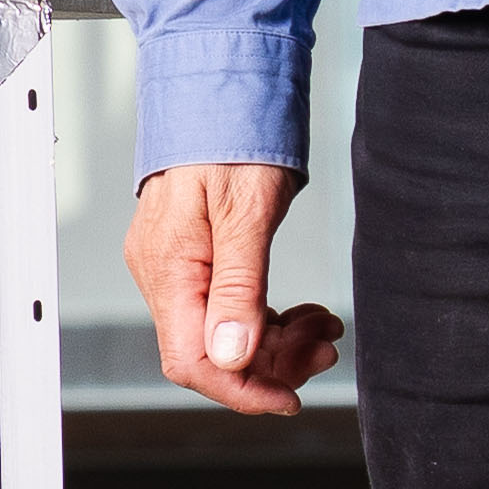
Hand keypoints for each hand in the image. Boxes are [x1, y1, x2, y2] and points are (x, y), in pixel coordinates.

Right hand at [123, 161, 346, 416]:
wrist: (224, 90)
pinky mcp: (196, 259)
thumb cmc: (231, 139)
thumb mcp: (246, 214)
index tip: (288, 398)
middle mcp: (163, 274)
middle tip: (325, 346)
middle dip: (272, 362)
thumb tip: (233, 355)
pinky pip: (228, 308)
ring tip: (322, 325)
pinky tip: (301, 313)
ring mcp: (177, 267)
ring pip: (225, 333)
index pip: (192, 361)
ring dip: (277, 341)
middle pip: (212, 353)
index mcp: (169, 269)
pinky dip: (267, 318)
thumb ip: (239, 288)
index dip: (241, 389)